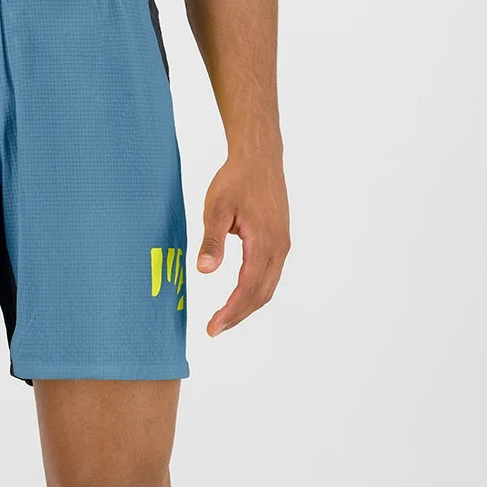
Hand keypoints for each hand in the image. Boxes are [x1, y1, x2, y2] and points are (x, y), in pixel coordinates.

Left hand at [197, 155, 290, 335]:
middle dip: (238, 315)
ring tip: (224, 318)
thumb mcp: (215, 208)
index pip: (247, 288)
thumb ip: (211, 241)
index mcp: (264, 242)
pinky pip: (270, 275)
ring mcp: (282, 244)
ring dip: (247, 306)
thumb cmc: (236, 180)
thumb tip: (203, 271)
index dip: (231, 312)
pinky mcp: (280, 240)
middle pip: (261, 294)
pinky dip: (254, 292)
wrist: (259, 157)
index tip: (212, 328)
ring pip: (268, 287)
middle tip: (214, 329)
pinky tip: (239, 296)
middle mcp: (278, 247)